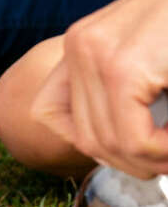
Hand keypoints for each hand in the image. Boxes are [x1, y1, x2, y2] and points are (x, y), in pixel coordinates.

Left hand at [31, 0, 167, 177]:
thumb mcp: (148, 55)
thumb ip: (121, 93)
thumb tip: (105, 151)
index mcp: (80, 44)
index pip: (51, 115)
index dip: (92, 143)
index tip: (133, 150)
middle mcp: (78, 45)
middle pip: (85, 137)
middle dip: (130, 162)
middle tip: (165, 163)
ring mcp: (96, 54)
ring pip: (110, 144)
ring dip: (152, 160)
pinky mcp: (124, 68)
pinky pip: (134, 139)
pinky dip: (163, 152)